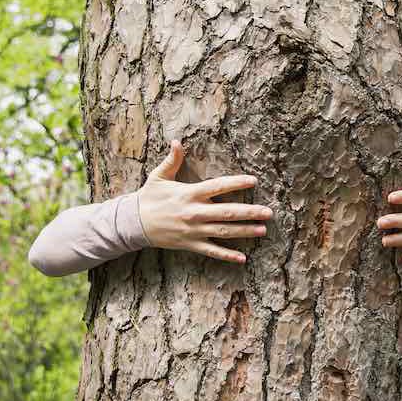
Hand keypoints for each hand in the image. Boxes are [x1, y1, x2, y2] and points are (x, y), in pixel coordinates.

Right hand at [138, 140, 273, 262]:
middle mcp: (194, 212)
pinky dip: (227, 255)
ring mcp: (193, 230)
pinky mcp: (189, 244)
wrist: (133, 223)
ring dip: (244, 231)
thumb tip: (177, 142)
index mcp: (189, 193)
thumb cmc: (148, 197)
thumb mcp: (159, 176)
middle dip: (249, 212)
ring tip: (262, 230)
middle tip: (268, 212)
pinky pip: (211, 251)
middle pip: (227, 212)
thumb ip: (172, 160)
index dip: (236, 183)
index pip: (217, 186)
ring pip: (223, 232)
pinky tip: (242, 258)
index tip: (253, 181)